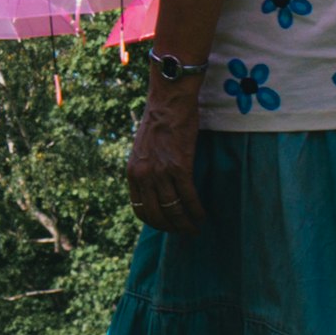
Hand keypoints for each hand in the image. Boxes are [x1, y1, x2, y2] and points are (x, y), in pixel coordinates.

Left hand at [126, 87, 206, 233]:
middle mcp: (143, 175)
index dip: (155, 223)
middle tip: (185, 232)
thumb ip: (146, 170)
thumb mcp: (142, 150)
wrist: (168, 102)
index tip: (168, 227)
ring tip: (196, 229)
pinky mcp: (179, 167)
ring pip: (174, 210)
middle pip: (157, 215)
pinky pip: (189, 198)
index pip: (140, 210)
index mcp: (132, 172)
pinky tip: (203, 216)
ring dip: (187, 224)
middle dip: (172, 228)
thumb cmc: (159, 123)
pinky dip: (197, 211)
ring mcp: (160, 172)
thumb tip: (157, 191)